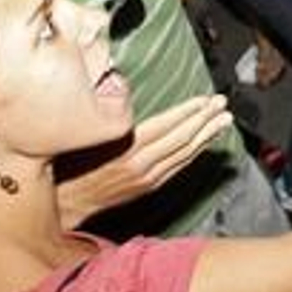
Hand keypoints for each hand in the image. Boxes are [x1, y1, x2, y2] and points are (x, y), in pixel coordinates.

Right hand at [55, 94, 232, 227]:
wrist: (67, 202)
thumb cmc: (73, 164)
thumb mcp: (90, 134)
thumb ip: (113, 116)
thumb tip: (123, 88)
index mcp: (126, 148)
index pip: (166, 125)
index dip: (188, 111)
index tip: (205, 99)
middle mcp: (141, 164)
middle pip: (181, 138)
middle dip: (204, 120)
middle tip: (223, 105)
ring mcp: (148, 177)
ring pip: (184, 153)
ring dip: (206, 136)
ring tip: (223, 122)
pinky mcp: (150, 186)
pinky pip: (178, 166)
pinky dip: (194, 152)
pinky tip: (204, 142)